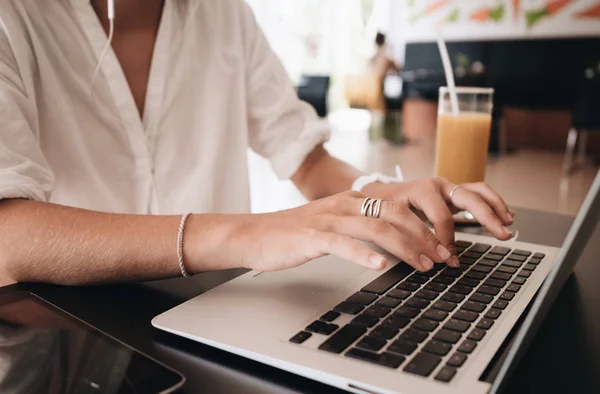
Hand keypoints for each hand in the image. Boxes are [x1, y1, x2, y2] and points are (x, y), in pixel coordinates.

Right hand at [185, 191, 456, 273]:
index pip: (399, 206)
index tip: (443, 247)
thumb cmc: (295, 234)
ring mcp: (328, 219)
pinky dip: (363, 254)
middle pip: (395, 213)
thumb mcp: (333, 225)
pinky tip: (380, 266)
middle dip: (424, 236)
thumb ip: (361, 228)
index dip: (425, 226)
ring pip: (375, 226)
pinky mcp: (311, 236)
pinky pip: (342, 243)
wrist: (255, 234)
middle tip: (442, 258)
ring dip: (405, 246)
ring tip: (423, 265)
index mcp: (352, 201)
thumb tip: (392, 244)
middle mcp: (344, 205)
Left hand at [361, 177, 514, 266]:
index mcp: (422, 190)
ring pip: (478, 191)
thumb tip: (430, 260)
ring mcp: (447, 187)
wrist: (378, 193)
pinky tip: (504, 214)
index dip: (447, 240)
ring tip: (508, 222)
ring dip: (496, 206)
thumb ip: (409, 239)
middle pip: (469, 197)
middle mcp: (438, 185)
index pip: (442, 217)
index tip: (449, 259)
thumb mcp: (391, 222)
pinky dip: (492, 203)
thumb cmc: (383, 207)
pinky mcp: (452, 192)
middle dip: (488, 217)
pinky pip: (477, 193)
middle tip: (502, 234)